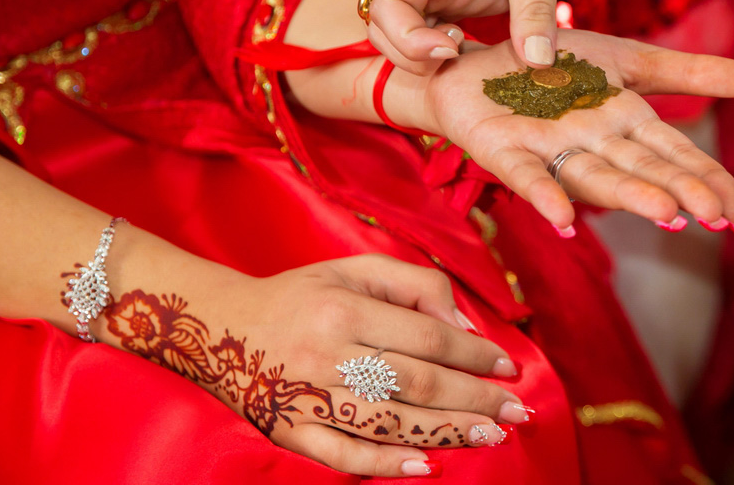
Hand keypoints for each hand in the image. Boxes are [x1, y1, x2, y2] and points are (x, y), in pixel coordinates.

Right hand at [99, 254, 527, 476]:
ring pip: (390, 422)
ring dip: (447, 431)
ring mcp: (306, 397)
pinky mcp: (289, 431)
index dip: (473, 353)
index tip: (507, 364)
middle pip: (417, 382)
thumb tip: (463, 325)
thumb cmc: (298, 295)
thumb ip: (412, 283)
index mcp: (343, 307)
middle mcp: (326, 353)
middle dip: (475, 397)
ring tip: (491, 434)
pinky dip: (387, 464)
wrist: (217, 327)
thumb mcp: (351, 268)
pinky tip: (427, 466)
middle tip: (516, 409)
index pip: (426, 336)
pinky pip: (344, 456)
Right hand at [367, 0, 613, 74]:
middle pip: (388, 26)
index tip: (450, 49)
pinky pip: (447, 34)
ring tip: (469, 58)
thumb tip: (535, 61)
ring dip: (429, 57)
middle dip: (409, 54)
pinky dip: (456, 56)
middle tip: (455, 59)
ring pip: (413, 33)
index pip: (387, 6)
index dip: (406, 39)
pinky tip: (483, 59)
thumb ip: (534, 10)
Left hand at [412, 30, 733, 230]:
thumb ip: (685, 74)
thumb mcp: (626, 61)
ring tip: (664, 214)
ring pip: (592, 175)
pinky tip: (563, 219)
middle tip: (715, 219)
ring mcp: (547, 149)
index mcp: (622, 123)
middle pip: (639, 168)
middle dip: (677, 191)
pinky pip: (526, 173)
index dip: (706, 181)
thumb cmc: (553, 67)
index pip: (674, 156)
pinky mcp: (503, 149)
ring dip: (627, 194)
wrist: (476, 62)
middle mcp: (590, 143)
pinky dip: (544, 194)